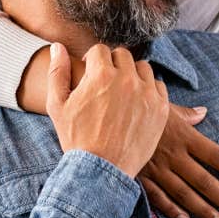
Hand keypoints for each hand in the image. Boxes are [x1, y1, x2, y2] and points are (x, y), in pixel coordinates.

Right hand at [46, 42, 168, 177]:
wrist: (101, 170)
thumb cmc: (76, 138)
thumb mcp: (58, 105)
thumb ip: (58, 72)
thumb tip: (58, 47)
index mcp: (101, 75)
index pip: (100, 50)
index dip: (93, 60)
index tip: (91, 72)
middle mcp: (126, 79)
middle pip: (122, 55)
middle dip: (112, 64)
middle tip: (106, 82)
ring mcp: (146, 93)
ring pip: (142, 68)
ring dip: (132, 74)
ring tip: (122, 91)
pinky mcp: (161, 108)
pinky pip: (158, 86)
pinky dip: (148, 90)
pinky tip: (137, 102)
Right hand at [139, 104, 218, 217]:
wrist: (106, 115)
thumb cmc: (138, 108)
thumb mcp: (164, 106)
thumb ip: (186, 114)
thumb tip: (203, 112)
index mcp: (184, 136)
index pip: (216, 156)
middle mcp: (174, 155)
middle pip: (205, 181)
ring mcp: (157, 168)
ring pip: (185, 194)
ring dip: (204, 211)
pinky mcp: (140, 177)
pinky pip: (158, 197)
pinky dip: (172, 210)